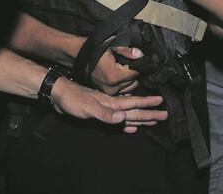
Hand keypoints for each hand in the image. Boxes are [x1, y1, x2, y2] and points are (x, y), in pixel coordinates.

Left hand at [50, 78, 166, 133]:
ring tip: (153, 120)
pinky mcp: (98, 114)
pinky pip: (117, 120)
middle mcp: (111, 106)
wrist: (58, 95)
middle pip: (134, 110)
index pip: (133, 104)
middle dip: (149, 113)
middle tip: (164, 115)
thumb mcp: (88, 108)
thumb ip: (106, 114)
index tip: (162, 105)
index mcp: (111, 103)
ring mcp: (105, 109)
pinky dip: (125, 124)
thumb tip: (124, 118)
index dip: (147, 105)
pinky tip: (130, 127)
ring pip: (128, 115)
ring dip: (140, 118)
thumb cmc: (72, 100)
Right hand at [90, 46, 142, 94]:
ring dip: (127, 80)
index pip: (135, 73)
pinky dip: (121, 84)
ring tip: (118, 70)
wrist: (78, 54)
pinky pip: (121, 90)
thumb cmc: (93, 49)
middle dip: (131, 74)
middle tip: (122, 64)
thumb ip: (127, 51)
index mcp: (114, 76)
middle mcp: (111, 87)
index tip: (129, 60)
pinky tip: (116, 76)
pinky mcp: (106, 93)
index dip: (135, 65)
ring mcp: (108, 92)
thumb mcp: (112, 46)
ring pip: (129, 87)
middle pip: (133, 82)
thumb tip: (139, 55)